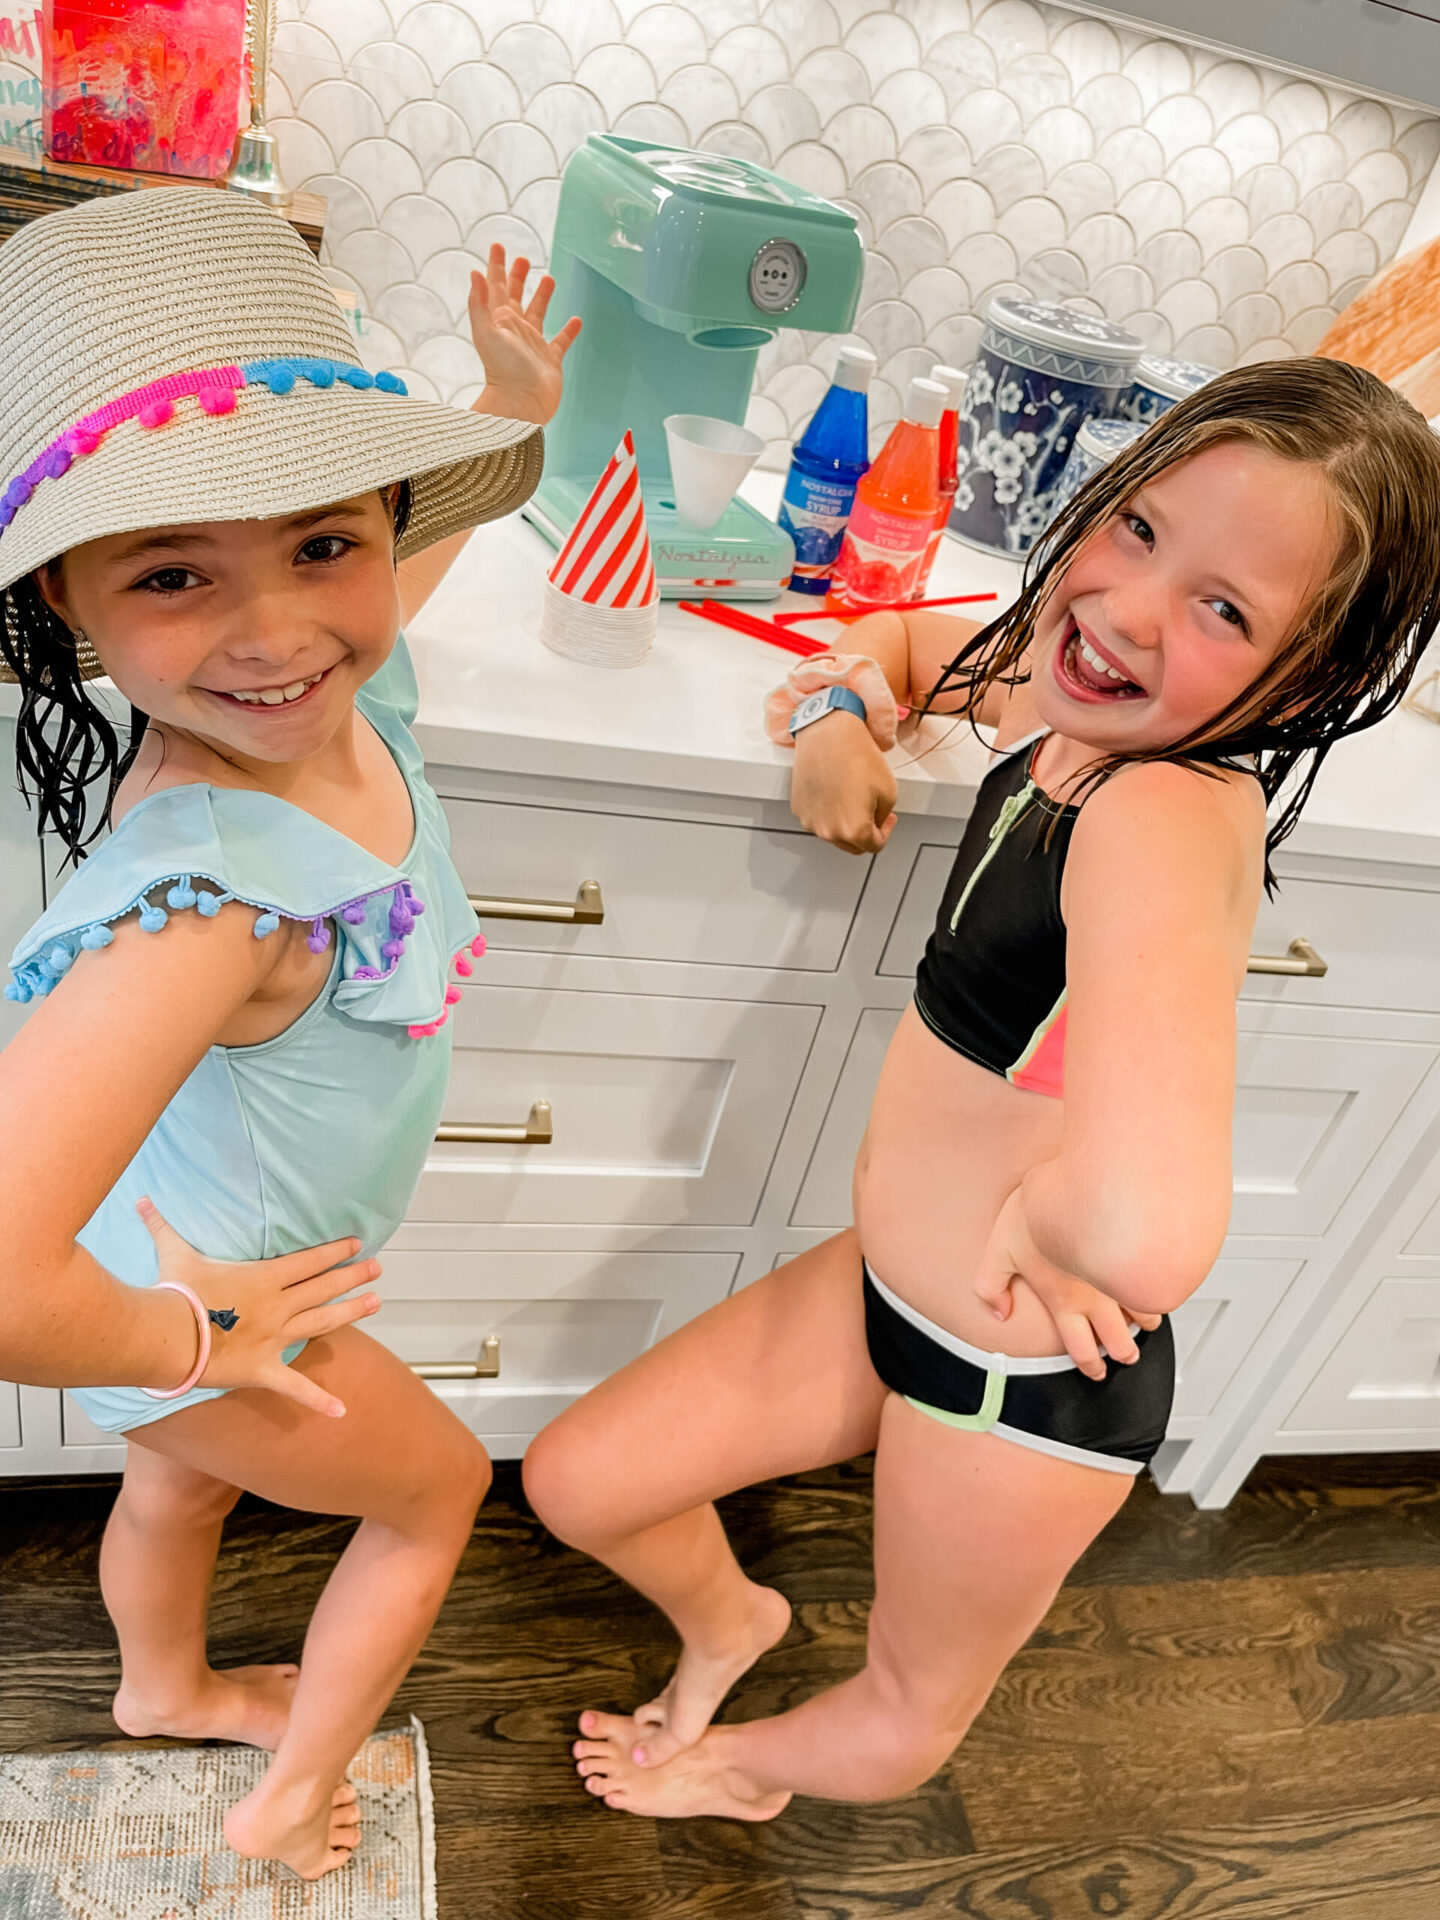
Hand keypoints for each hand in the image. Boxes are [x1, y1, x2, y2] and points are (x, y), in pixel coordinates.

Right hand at [138, 1199, 381, 1418]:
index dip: (335, 1252)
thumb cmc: (174, 1294)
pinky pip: (295, 1387)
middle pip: (323, 1288)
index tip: (357, 1244)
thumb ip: (162, 1225)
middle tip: (377, 1269)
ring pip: (322, 1323)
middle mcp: (277, 1306)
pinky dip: (318, 1400)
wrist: (166, 1336)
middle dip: (352, 1277)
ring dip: (351, 1312)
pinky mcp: (263, 1370)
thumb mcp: (174, 1253)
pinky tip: (342, 1411)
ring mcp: (274, 1338)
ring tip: (375, 1303)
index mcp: (264, 1278)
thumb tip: (140, 1199)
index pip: (310, 1261)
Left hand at [468, 243, 581, 425]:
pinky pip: (561, 341)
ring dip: (543, 296)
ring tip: (549, 279)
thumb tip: (474, 274)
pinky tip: (575, 320)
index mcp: (499, 321)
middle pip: (516, 296)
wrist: (521, 404)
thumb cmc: (502, 372)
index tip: (498, 246)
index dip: (496, 266)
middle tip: (523, 258)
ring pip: (538, 313)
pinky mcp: (551, 360)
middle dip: (517, 276)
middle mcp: (515, 330)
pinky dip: (569, 331)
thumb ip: (479, 303)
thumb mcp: (486, 333)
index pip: (496, 287)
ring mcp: (533, 345)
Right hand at [790, 712, 897, 853]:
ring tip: (851, 797)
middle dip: (864, 833)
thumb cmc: (856, 755)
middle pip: (852, 846)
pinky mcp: (799, 808)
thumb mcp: (889, 791)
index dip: (885, 833)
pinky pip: (818, 818)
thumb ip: (883, 816)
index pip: (874, 846)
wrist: (828, 733)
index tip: (886, 820)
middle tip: (872, 812)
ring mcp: (810, 820)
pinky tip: (835, 790)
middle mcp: (828, 831)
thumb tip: (874, 821)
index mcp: (853, 830)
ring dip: (845, 823)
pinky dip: (828, 811)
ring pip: (833, 833)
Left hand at [972, 1186, 1160, 1380]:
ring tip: (1146, 1322)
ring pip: (1145, 1313)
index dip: (1089, 1365)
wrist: (1078, 1184)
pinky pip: (1157, 1283)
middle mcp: (1097, 1297)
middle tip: (1126, 1355)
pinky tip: (1158, 1285)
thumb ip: (991, 1287)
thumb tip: (999, 1312)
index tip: (1096, 1371)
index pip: (1080, 1348)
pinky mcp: (1141, 1255)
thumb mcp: (998, 1251)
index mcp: (1064, 1301)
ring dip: (1147, 1323)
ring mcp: (1122, 1276)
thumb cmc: (1037, 1213)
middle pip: (1120, 1341)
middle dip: (1125, 1354)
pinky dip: (1159, 1290)